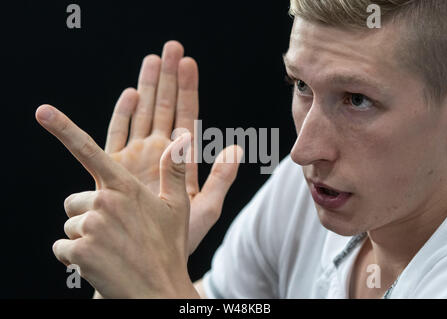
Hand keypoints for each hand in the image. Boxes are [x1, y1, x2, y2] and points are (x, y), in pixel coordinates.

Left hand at [36, 105, 198, 297]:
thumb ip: (174, 170)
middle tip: (115, 233)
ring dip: (84, 237)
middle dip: (89, 215)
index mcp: (125, 186)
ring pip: (70, 224)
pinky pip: (62, 248)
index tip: (43, 112)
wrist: (158, 290)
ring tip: (111, 249)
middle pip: (76, 200)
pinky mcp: (79, 252)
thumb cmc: (168, 247)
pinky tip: (100, 263)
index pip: (89, 151)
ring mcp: (90, 227)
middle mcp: (104, 202)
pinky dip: (76, 257)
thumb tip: (183, 136)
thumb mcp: (177, 207)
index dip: (64, 128)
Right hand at [104, 41, 241, 254]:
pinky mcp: (113, 168)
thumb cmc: (177, 239)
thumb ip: (221, 179)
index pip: (187, 116)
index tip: (189, 63)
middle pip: (164, 107)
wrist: (143, 257)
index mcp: (182, 160)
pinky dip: (123, 115)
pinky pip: (117, 135)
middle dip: (167, 78)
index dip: (188, 89)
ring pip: (142, 114)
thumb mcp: (206, 208)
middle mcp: (158, 153)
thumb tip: (237, 149)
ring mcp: (136, 158)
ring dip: (146, 87)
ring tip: (152, 60)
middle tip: (170, 47)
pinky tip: (130, 95)